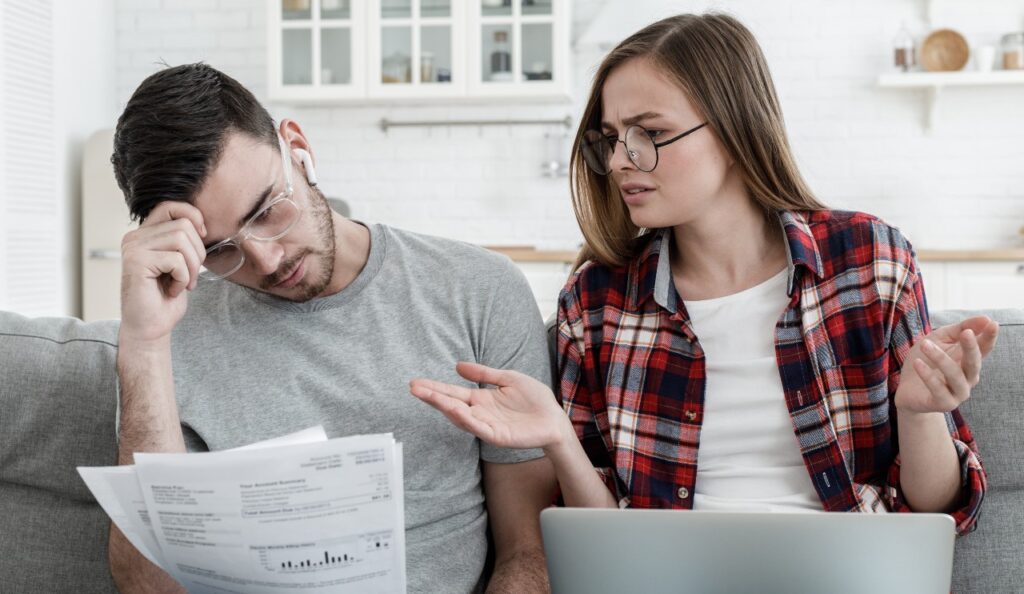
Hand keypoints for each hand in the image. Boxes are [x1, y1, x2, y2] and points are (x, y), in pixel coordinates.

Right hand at [119, 201, 206, 344]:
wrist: (151, 327)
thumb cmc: (166, 297)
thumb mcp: (180, 262)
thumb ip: (183, 240)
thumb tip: (202, 222)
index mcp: (144, 234)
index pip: (171, 206)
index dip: (193, 216)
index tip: (203, 237)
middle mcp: (134, 237)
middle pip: (183, 225)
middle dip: (197, 252)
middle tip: (190, 275)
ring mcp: (133, 248)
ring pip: (181, 239)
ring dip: (192, 266)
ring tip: (182, 283)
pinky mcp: (136, 262)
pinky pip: (176, 260)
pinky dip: (183, 278)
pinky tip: (172, 290)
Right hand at [410, 362, 570, 450]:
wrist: (554, 418)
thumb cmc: (534, 399)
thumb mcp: (508, 378)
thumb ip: (483, 374)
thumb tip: (457, 366)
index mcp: (481, 399)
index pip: (453, 393)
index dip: (435, 388)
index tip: (416, 382)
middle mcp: (480, 413)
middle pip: (451, 404)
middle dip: (432, 397)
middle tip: (413, 387)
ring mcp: (487, 425)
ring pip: (461, 417)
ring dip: (444, 406)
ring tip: (427, 395)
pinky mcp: (498, 436)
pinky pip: (478, 428)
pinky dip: (465, 419)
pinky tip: (453, 409)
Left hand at [894, 316, 999, 414]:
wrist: (907, 390)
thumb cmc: (925, 361)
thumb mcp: (939, 339)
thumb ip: (959, 329)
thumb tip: (985, 318)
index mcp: (969, 361)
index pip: (983, 349)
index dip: (989, 337)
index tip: (993, 324)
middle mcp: (968, 378)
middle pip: (974, 363)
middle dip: (971, 347)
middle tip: (966, 332)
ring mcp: (958, 393)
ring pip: (954, 375)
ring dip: (940, 358)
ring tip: (924, 344)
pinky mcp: (944, 404)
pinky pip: (938, 390)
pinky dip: (928, 376)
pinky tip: (918, 363)